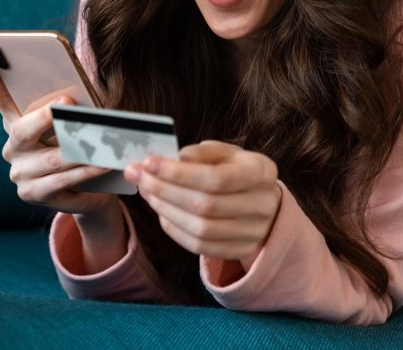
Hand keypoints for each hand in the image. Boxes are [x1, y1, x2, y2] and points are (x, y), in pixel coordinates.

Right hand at [0, 52, 117, 214]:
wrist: (87, 190)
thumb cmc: (79, 148)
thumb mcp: (72, 128)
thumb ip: (70, 113)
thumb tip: (80, 99)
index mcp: (17, 126)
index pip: (1, 100)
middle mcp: (13, 149)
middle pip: (24, 130)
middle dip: (45, 116)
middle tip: (66, 101)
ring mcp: (20, 174)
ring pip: (52, 158)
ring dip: (80, 148)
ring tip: (100, 139)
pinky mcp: (33, 194)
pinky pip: (63, 181)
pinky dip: (86, 174)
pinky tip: (102, 169)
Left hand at [124, 140, 281, 263]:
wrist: (262, 202)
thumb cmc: (237, 171)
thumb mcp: (226, 153)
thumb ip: (202, 153)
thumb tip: (174, 159)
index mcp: (262, 172)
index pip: (217, 178)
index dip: (179, 174)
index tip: (149, 163)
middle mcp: (262, 205)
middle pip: (206, 205)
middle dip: (165, 190)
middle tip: (139, 176)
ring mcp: (253, 232)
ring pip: (200, 229)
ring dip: (165, 210)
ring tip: (147, 191)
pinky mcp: (241, 250)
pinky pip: (200, 246)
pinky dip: (175, 229)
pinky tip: (161, 212)